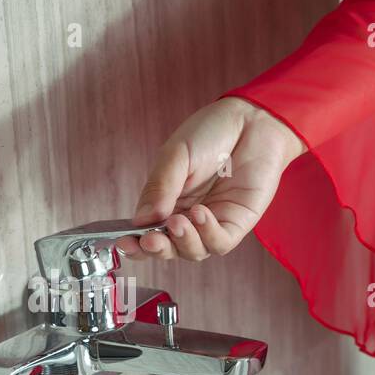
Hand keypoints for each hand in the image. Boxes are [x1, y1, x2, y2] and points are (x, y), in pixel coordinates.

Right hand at [116, 97, 306, 261]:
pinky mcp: (237, 224)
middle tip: (149, 239)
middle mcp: (187, 217)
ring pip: (193, 251)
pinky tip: (200, 213)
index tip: (123, 242)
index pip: (147, 231)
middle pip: (169, 248)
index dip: (134, 243)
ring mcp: (212, 223)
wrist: (250, 122)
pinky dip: (207, 234)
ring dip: (182, 242)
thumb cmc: (211, 134)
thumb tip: (141, 221)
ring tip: (177, 222)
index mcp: (167, 201)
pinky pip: (219, 243)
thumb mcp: (176, 156)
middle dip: (156, 249)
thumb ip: (159, 188)